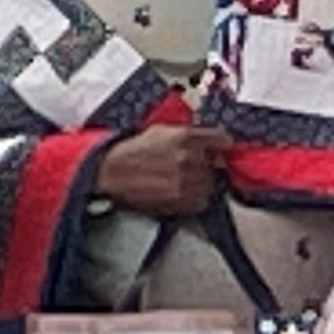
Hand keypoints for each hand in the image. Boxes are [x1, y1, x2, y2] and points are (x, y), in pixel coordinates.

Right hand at [97, 122, 232, 219]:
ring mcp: (185, 181)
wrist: (111, 173)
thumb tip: (207, 143)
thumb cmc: (132, 151)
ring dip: (201, 184)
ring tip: (182, 180)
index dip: (222, 144)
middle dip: (206, 166)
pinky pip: (201, 201)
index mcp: (185, 137)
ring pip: (210, 184)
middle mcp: (188, 158)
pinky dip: (194, 199)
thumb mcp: (161, 131)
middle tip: (191, 167)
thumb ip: (188, 136)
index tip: (222, 148)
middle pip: (216, 165)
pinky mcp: (180, 200)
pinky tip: (179, 192)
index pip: (222, 139)